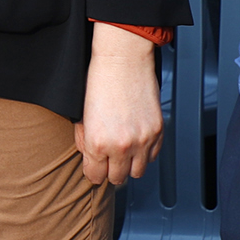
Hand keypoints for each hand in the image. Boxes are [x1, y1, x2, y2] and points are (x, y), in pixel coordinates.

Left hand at [75, 25, 162, 185]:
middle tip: (107, 158)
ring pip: (137, 172)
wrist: (122, 61)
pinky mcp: (157, 133)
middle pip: (117, 178)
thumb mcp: (81, 115)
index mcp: (98, 143)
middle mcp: (122, 147)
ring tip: (122, 150)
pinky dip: (144, 153)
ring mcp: (143, 141)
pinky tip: (135, 139)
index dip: (93, 172)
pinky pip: (152, 157)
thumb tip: (89, 158)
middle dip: (110, 170)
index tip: (94, 166)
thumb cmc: (98, 82)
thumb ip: (84, 141)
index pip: (95, 176)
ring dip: (129, 164)